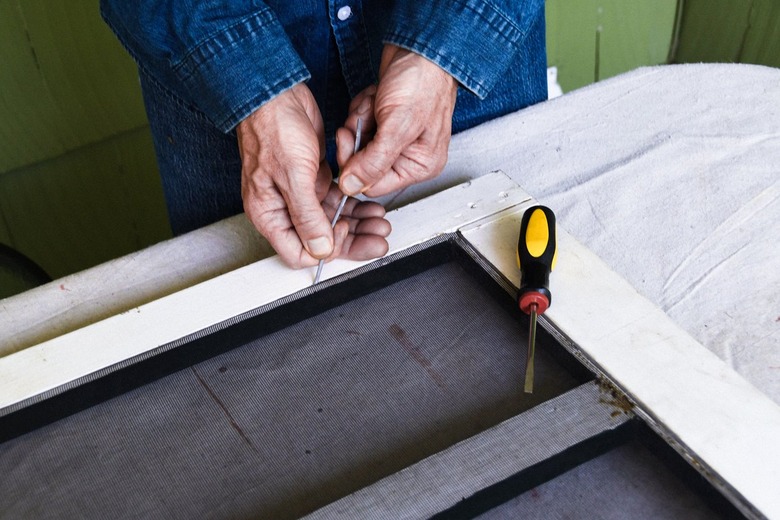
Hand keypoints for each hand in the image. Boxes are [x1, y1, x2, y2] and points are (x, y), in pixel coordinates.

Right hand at [237, 83, 389, 267]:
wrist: (276, 93)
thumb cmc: (274, 128)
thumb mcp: (293, 176)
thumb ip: (307, 216)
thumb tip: (320, 250)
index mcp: (269, 214)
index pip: (299, 252)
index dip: (326, 248)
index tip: (345, 230)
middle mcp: (283, 208)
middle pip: (321, 240)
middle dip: (352, 240)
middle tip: (378, 238)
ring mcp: (300, 194)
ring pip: (332, 220)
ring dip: (357, 223)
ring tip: (379, 222)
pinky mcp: (313, 178)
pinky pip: (336, 201)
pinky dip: (353, 205)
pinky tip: (370, 206)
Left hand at [337, 44, 457, 197]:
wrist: (420, 46)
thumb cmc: (422, 81)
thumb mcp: (397, 127)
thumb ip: (373, 162)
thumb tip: (351, 187)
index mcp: (420, 165)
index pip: (374, 185)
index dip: (356, 167)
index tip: (350, 142)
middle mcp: (408, 155)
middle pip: (362, 164)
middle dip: (358, 137)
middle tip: (363, 119)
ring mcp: (394, 137)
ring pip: (358, 142)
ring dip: (359, 119)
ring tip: (376, 102)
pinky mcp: (383, 120)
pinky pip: (359, 124)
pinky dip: (361, 108)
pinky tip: (375, 96)